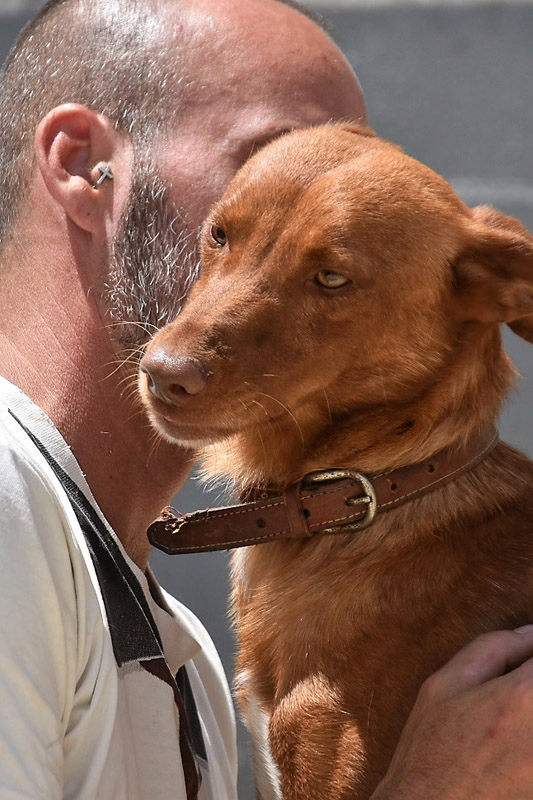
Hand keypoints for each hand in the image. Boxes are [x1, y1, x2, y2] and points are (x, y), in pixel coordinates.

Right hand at [372, 627, 532, 799]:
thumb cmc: (430, 753)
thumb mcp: (442, 687)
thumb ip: (491, 650)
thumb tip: (529, 633)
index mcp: (522, 697)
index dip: (532, 655)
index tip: (521, 669)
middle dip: (530, 689)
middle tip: (511, 699)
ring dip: (531, 716)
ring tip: (510, 726)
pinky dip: (530, 747)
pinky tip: (514, 750)